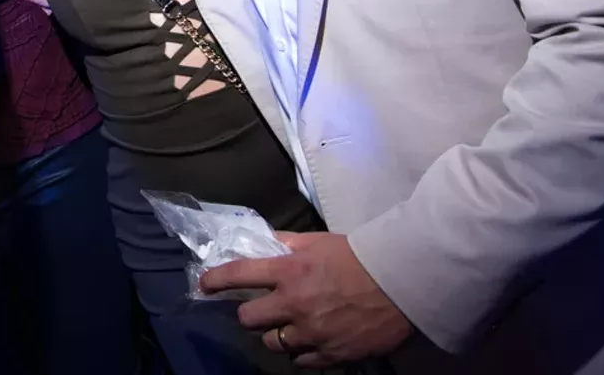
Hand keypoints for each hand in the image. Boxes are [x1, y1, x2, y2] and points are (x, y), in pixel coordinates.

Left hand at [200, 232, 412, 366]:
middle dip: (251, 313)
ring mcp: (311, 332)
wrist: (399, 283)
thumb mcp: (316, 241)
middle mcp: (294, 304)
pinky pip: (300, 361)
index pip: (238, 274)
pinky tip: (309, 342)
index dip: (216, 280)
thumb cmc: (356, 257)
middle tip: (262, 309)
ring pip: (273, 343)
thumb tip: (261, 243)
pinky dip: (301, 352)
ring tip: (289, 327)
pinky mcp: (331, 354)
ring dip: (276, 334)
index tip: (204, 285)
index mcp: (288, 272)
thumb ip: (286, 244)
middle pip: (248, 318)